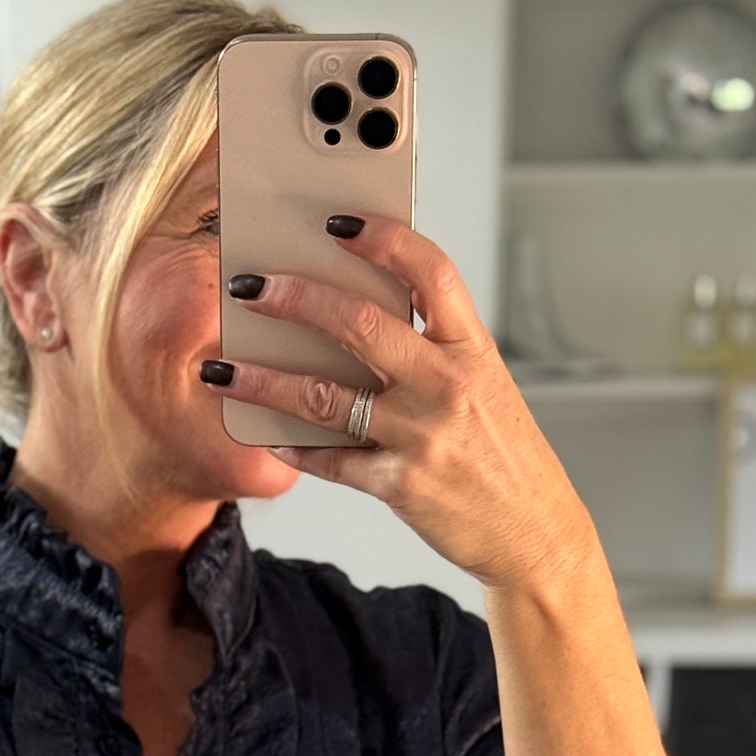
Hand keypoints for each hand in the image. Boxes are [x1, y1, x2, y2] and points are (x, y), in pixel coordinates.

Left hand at [209, 216, 597, 591]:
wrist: (534, 533)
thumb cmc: (502, 455)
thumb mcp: (484, 388)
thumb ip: (434, 350)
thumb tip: (361, 316)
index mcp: (472, 349)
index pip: (430, 272)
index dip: (383, 238)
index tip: (337, 222)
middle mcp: (448, 384)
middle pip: (361, 322)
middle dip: (295, 298)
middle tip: (249, 286)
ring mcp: (423, 435)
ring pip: (325, 396)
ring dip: (263, 380)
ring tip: (221, 370)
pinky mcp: (401, 485)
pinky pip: (331, 461)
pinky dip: (295, 449)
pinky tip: (268, 439)